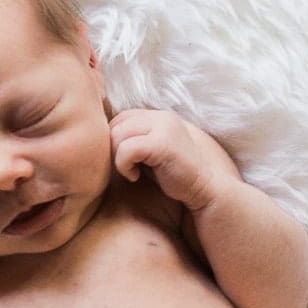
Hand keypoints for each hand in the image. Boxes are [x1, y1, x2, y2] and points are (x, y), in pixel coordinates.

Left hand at [109, 109, 235, 210]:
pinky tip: (135, 177)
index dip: (114, 141)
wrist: (206, 191)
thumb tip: (102, 141)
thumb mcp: (152, 154)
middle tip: (125, 169)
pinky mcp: (163, 143)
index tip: (124, 162)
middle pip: (114, 125)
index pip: (119, 118)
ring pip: (116, 135)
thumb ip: (135, 141)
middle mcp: (161, 117)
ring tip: (132, 172)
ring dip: (118, 158)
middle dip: (112, 150)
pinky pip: (126, 149)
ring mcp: (164, 127)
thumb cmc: (174, 178)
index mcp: (158, 117)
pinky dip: (123, 165)